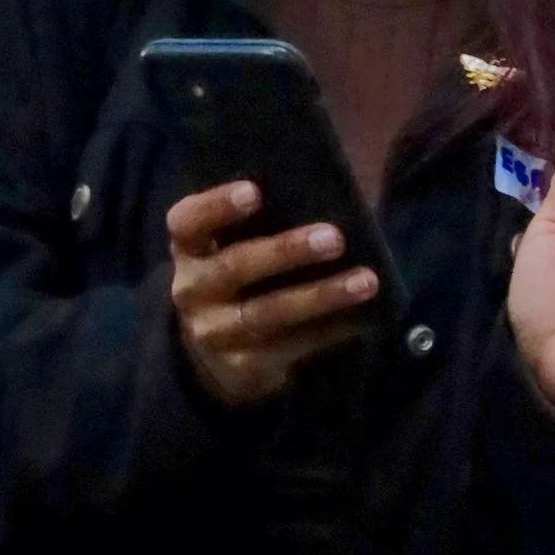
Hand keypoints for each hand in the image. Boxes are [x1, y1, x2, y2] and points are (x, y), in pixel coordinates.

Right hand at [167, 182, 378, 407]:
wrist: (213, 353)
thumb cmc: (238, 272)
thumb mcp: (230, 245)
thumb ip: (260, 220)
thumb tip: (322, 189)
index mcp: (188, 247)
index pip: (188, 221)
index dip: (217, 205)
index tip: (254, 191)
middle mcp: (192, 289)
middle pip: (234, 266)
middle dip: (286, 251)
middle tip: (335, 238)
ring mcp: (215, 331)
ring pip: (268, 312)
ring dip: (321, 295)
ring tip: (366, 281)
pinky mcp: (243, 366)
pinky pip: (292, 345)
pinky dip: (331, 329)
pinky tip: (364, 316)